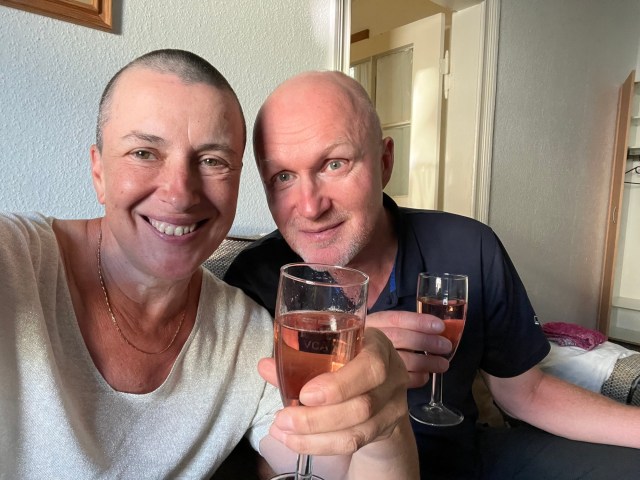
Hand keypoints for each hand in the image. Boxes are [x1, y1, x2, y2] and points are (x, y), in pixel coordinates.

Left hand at [258, 328, 410, 455]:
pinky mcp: (386, 429)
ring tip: (283, 431)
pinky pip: (354, 443)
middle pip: (363, 405)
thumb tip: (265, 366)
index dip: (339, 384)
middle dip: (318, 418)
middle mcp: (392, 375)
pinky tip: (296, 441)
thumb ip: (300, 360)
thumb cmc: (349, 360)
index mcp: (378, 346)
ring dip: (315, 436)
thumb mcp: (332, 351)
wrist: (381, 385)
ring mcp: (393, 405)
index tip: (305, 394)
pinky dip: (321, 445)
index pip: (371, 367)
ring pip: (358, 430)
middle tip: (283, 419)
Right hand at [365, 310, 451, 387]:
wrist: (348, 369)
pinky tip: (425, 375)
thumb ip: (401, 328)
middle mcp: (368, 340)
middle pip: (400, 338)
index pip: (395, 319)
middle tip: (446, 346)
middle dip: (426, 341)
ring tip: (443, 364)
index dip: (418, 322)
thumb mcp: (379, 330)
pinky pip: (399, 380)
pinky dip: (416, 378)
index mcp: (371, 323)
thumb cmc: (371, 345)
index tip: (439, 326)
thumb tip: (438, 328)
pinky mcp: (375, 381)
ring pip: (401, 360)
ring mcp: (370, 362)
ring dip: (426, 361)